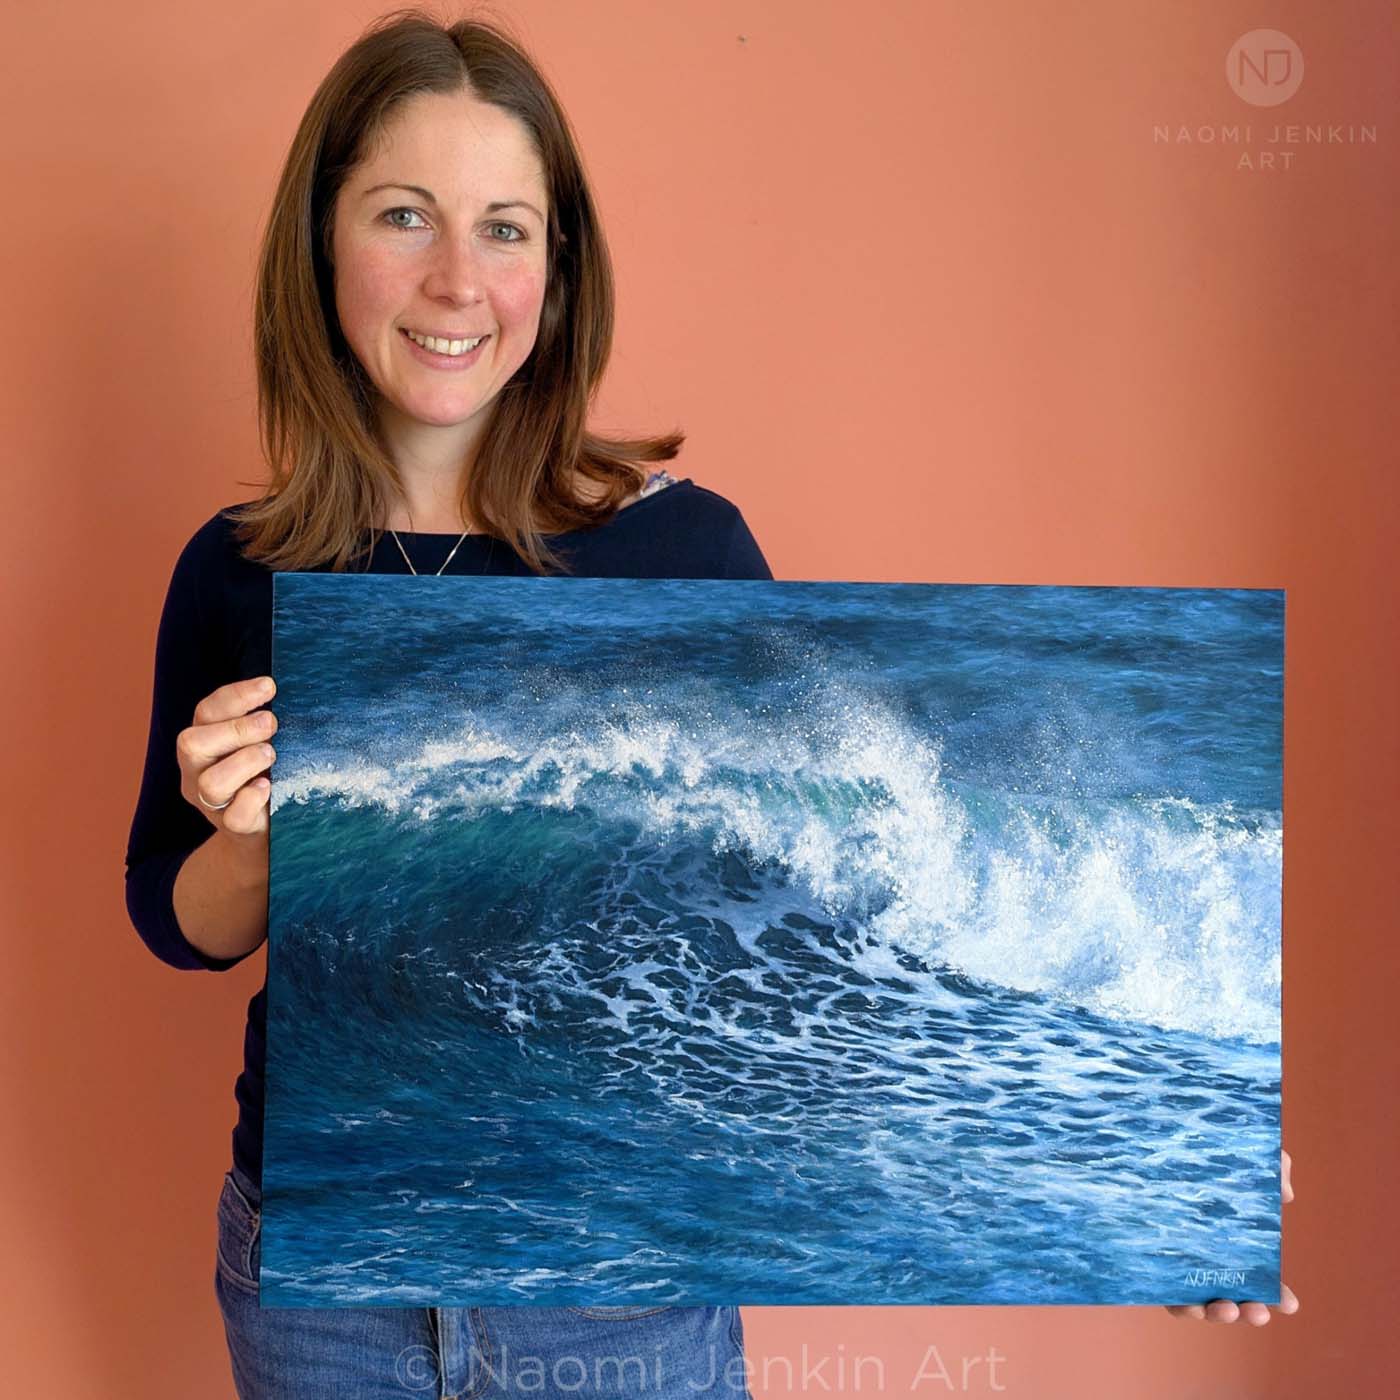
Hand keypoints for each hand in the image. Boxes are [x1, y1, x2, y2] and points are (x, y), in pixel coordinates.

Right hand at [177, 675, 278, 839]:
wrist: (271, 829)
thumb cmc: (267, 773)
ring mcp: (212, 803)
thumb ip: (264, 722)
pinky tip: (268, 787)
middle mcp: (199, 771)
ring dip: (244, 761)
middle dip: (236, 728)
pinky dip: (251, 798)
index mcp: (204, 743)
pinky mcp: (234, 828)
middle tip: (271, 724)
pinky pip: (233, 816)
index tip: (269, 686)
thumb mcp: (261, 741)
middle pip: (192, 744)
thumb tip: (290, 693)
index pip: (206, 712)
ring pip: (210, 783)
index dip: (236, 696)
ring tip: (271, 754)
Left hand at [1166, 1148, 1298, 1324]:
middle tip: (1256, 1311)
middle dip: (1248, 1311)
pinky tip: (1186, 1301)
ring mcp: (1179, 1261)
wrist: (1155, 1128)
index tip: (1291, 1305)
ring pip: (1200, 1303)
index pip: (1262, 1278)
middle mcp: (1208, 1257)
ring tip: (1224, 1308)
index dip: (1279, 1296)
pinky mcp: (1149, 1259)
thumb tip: (1286, 1197)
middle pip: (1234, 1298)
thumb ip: (1274, 1167)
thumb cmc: (1205, 1146)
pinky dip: (1178, 1303)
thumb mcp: (1246, 1152)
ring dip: (1215, 1313)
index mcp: (1235, 1243)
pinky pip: (1163, 1291)